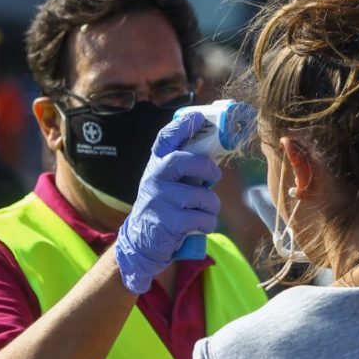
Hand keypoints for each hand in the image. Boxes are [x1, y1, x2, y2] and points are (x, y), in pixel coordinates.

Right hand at [115, 112, 221, 293]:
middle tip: (214, 176)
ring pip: (200, 196)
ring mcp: (158, 199)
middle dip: (206, 168)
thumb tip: (216, 151)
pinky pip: (201, 218)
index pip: (166, 138)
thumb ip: (186, 167)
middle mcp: (154, 177)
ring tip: (204, 212)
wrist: (142, 241)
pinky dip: (208, 223)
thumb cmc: (165, 205)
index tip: (198, 117)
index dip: (182, 126)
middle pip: (183, 161)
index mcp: (157, 164)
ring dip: (211, 206)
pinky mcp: (166, 222)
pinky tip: (199, 226)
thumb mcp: (169, 181)